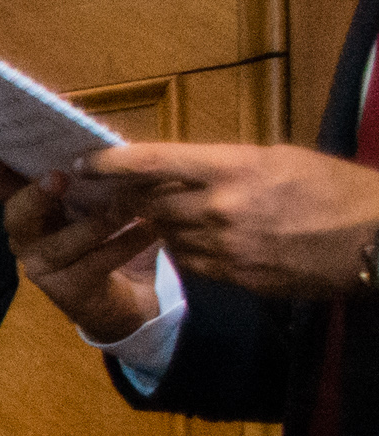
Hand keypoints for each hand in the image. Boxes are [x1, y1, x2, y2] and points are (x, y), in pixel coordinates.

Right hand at [0, 139, 162, 342]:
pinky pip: (94, 265)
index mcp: (32, 209)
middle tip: (60, 176)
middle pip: (16, 215)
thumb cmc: (115, 238)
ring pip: (58, 244)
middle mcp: (27, 238)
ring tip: (128, 205)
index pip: (0, 183)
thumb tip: (98, 134)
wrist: (133, 297)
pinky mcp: (68, 293)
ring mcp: (43, 268)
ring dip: (94, 223)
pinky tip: (149, 230)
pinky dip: (124, 245)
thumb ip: (95, 173)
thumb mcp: (105, 200)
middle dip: (35, 195)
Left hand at [81, 140, 378, 304]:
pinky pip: (189, 261)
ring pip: (165, 234)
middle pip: (148, 203)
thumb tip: (181, 169)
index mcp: (232, 168)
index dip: (110, 163)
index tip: (85, 163)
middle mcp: (220, 208)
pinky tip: (200, 237)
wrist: (373, 239)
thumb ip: (224, 164)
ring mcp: (225, 247)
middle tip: (116, 191)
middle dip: (130, 197)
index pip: (151, 162)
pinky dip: (185, 248)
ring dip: (159, 223)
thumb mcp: (279, 158)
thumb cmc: (333, 188)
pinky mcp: (234, 276)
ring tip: (168, 212)